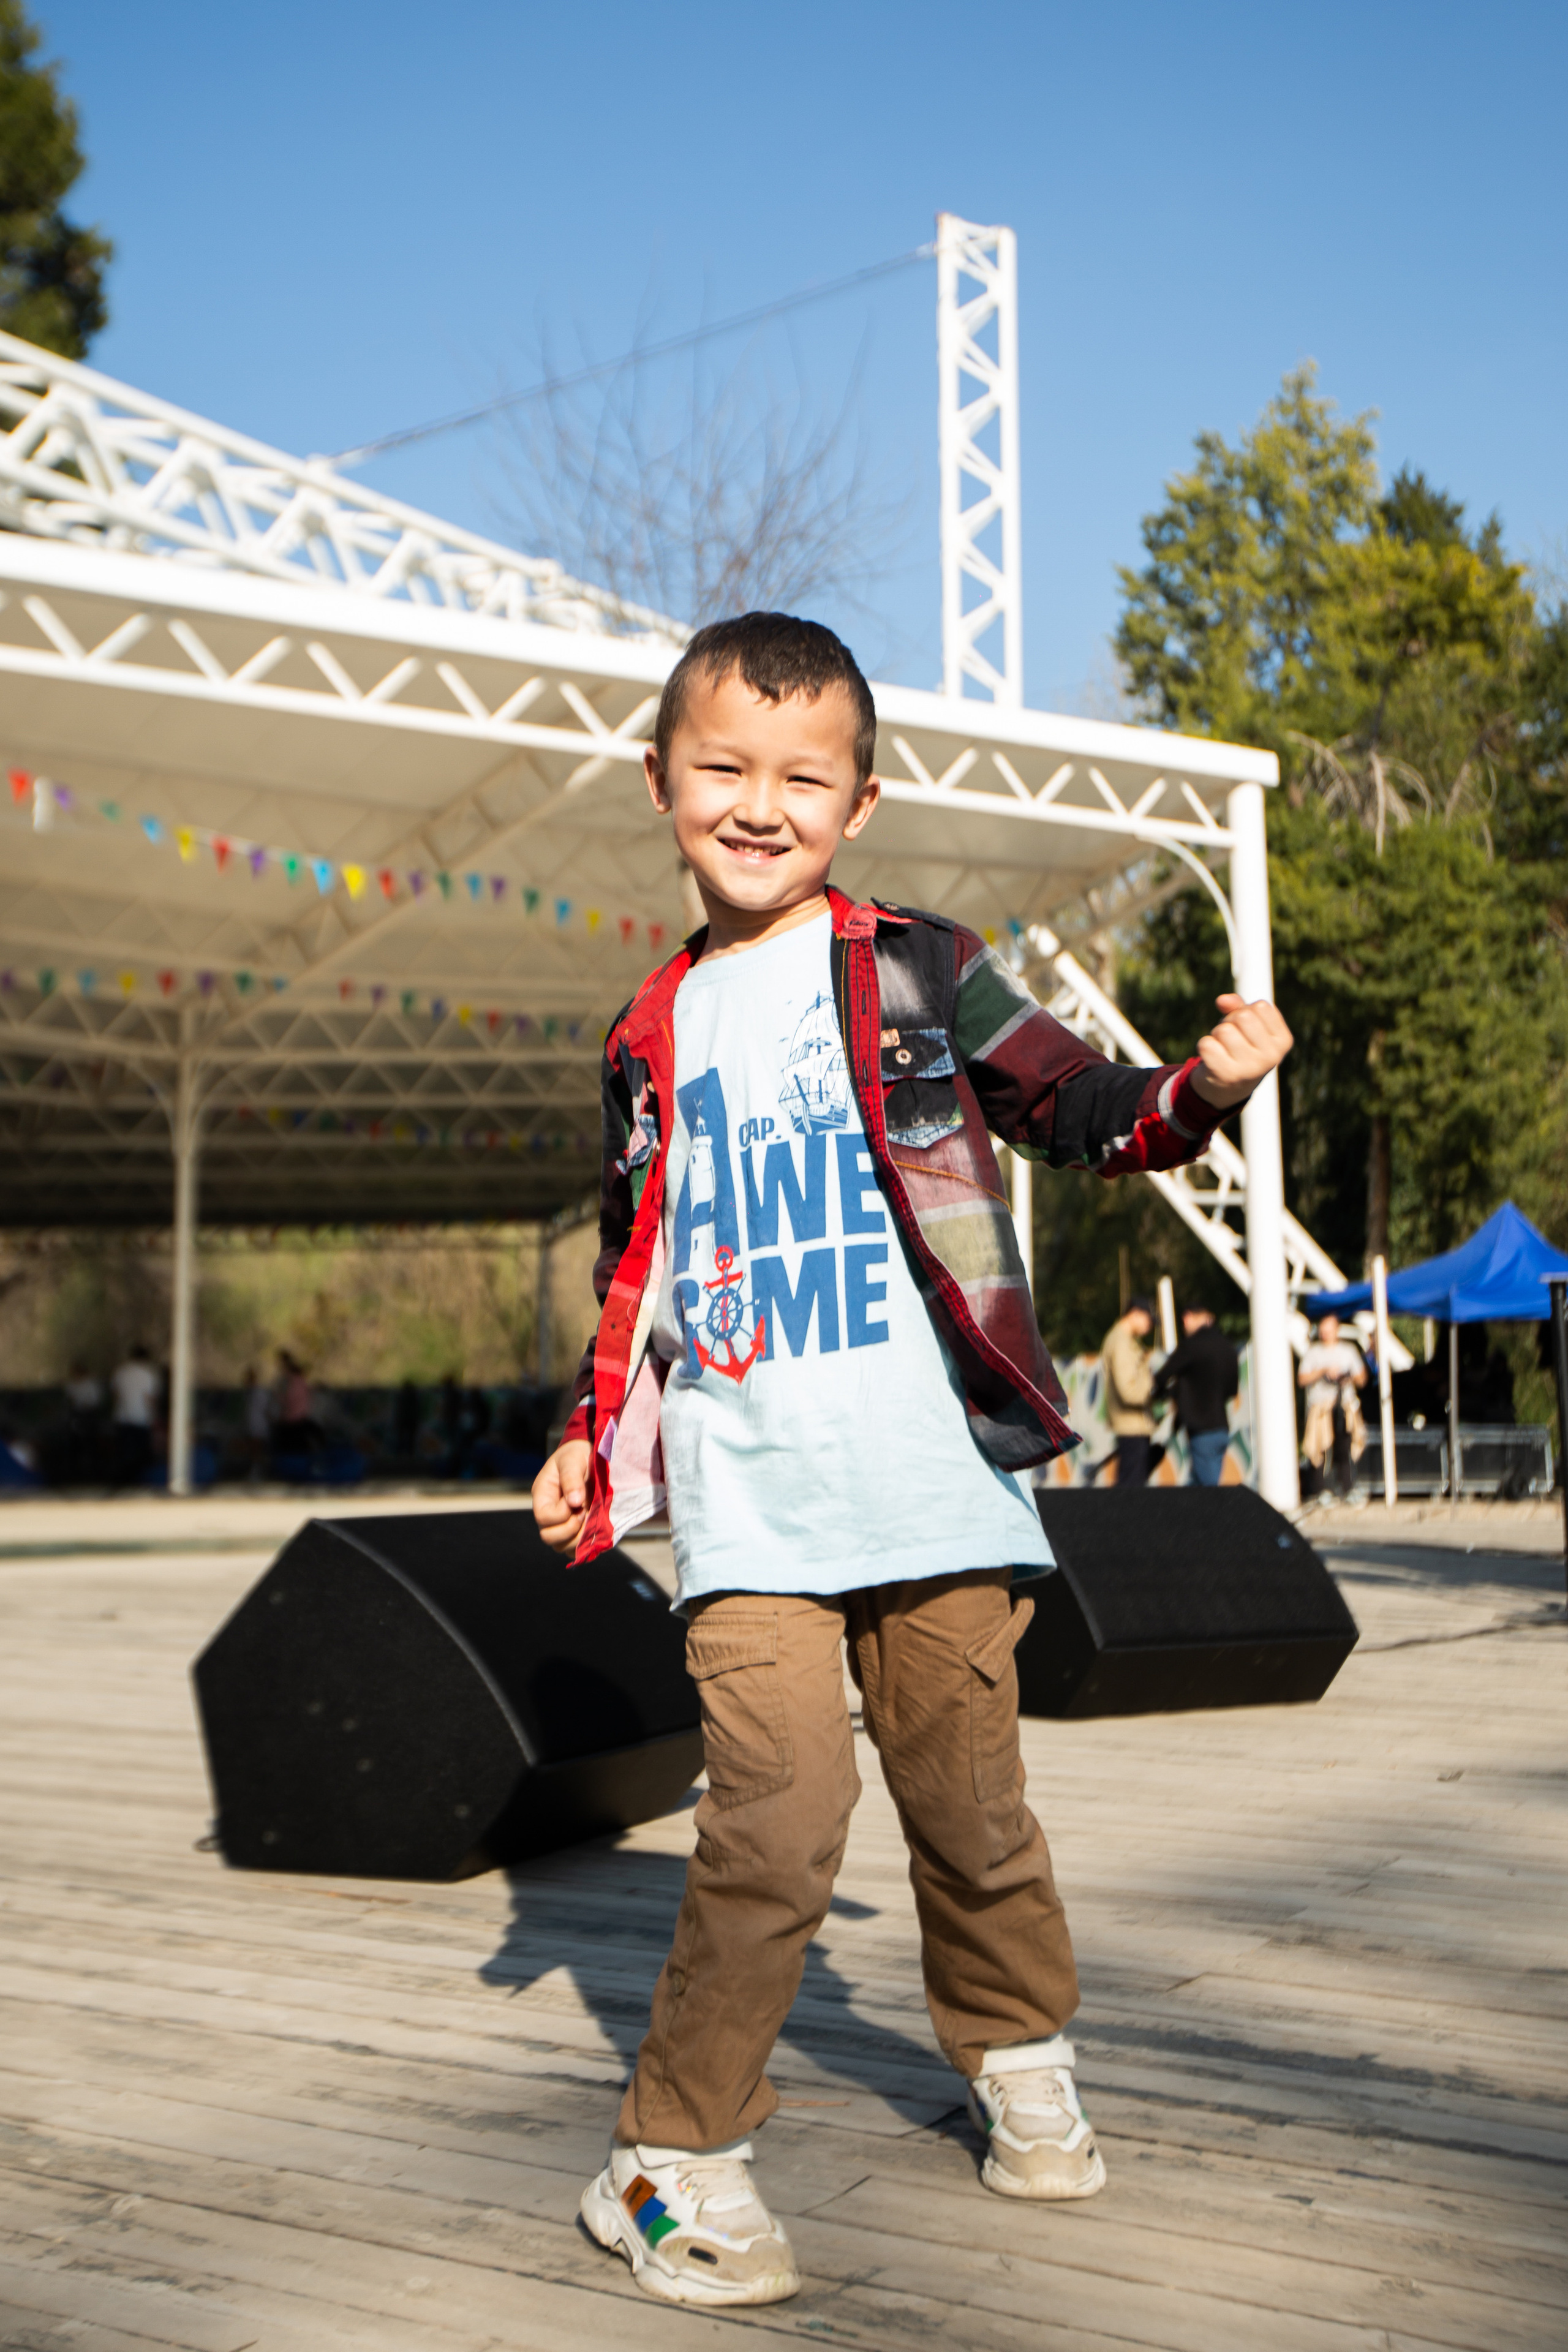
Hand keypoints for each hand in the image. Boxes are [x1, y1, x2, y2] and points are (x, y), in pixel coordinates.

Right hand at [532, 1439, 593, 1555]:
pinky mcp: (575, 1530)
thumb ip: (571, 1478)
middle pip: (548, 1537)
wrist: (589, 1457)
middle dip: (570, 1528)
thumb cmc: (577, 1455)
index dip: (562, 1514)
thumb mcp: (572, 1460)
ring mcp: (561, 1524)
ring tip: (591, 1518)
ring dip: (579, 1538)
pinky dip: (586, 1544)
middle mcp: (549, 1513)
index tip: (578, 1501)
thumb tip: (574, 1502)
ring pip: (562, 1547)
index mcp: (542, 1495)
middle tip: (585, 1511)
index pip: (543, 1517)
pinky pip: (576, 1549)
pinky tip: (595, 1528)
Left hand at [1190, 995, 1292, 1109]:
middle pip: (1242, 1016)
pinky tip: (1214, 1058)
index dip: (1246, 1011)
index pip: (1261, 1007)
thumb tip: (1222, 1000)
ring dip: (1217, 1034)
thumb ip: (1238, 1005)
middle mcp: (1272, 1057)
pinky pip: (1207, 1044)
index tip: (1247, 1029)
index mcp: (1283, 1041)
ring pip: (1223, 1030)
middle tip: (1232, 1039)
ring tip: (1223, 1049)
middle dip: (1230, 1022)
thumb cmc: (1240, 1046)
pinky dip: (1205, 1046)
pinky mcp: (1227, 1075)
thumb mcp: (1247, 1024)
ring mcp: (1250, 1068)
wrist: (1228, 1086)